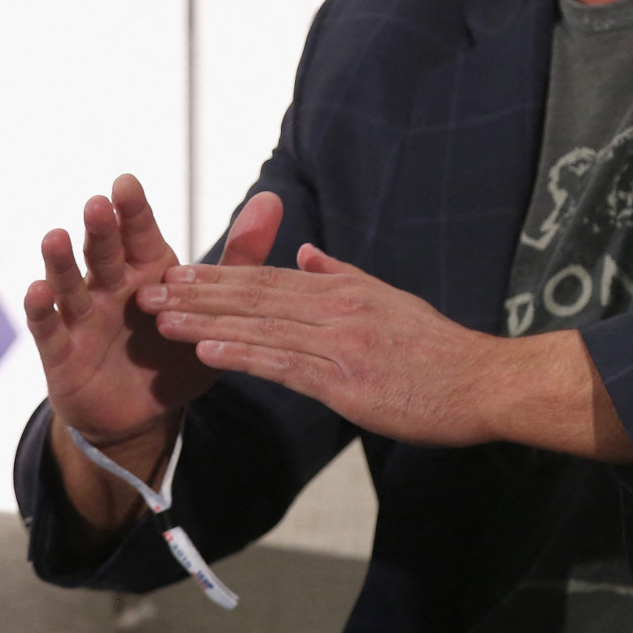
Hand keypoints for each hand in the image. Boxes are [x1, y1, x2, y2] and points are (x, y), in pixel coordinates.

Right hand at [23, 177, 278, 531]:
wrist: (144, 414)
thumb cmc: (177, 351)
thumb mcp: (214, 307)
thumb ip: (241, 255)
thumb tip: (273, 198)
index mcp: (148, 270)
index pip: (140, 233)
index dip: (133, 210)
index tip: (127, 182)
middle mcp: (111, 286)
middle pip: (104, 251)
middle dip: (101, 228)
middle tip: (99, 204)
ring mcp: (83, 317)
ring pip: (70, 283)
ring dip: (61, 261)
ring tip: (55, 237)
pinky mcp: (61, 353)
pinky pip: (49, 328)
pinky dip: (41, 310)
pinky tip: (38, 290)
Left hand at [141, 206, 632, 461]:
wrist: (483, 382)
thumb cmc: (440, 350)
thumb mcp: (391, 299)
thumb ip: (343, 275)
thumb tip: (307, 251)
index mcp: (345, 291)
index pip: (270, 278)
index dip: (219, 275)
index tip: (177, 273)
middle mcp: (338, 309)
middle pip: (255, 296)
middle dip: (198, 293)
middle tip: (149, 290)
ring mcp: (341, 344)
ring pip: (261, 326)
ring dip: (206, 321)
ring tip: (161, 318)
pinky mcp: (346, 381)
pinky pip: (285, 365)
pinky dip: (244, 354)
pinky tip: (208, 350)